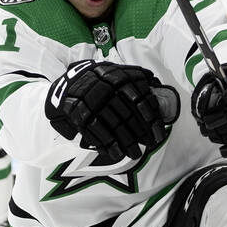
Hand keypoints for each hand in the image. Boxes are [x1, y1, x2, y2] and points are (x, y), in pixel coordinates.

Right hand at [45, 60, 170, 163]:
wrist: (68, 83)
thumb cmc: (99, 80)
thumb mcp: (116, 71)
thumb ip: (135, 76)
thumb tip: (156, 84)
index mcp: (118, 78)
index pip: (140, 101)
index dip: (152, 119)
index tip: (159, 132)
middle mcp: (106, 89)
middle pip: (129, 116)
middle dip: (142, 134)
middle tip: (150, 145)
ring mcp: (92, 102)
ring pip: (114, 126)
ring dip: (127, 143)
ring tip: (136, 154)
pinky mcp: (80, 114)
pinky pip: (97, 132)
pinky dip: (108, 145)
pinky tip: (116, 153)